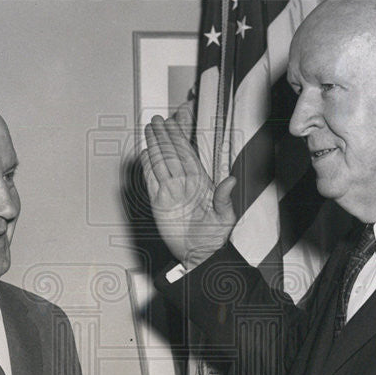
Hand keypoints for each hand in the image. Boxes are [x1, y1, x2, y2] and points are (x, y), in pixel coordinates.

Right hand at [141, 104, 236, 269]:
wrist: (199, 255)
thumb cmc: (215, 238)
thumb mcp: (225, 218)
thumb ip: (224, 198)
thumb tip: (231, 180)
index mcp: (200, 183)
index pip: (187, 155)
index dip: (179, 138)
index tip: (173, 123)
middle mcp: (184, 184)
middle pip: (171, 154)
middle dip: (164, 136)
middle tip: (157, 120)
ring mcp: (170, 192)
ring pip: (161, 163)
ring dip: (155, 146)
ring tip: (149, 129)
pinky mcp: (159, 203)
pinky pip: (151, 181)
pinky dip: (147, 167)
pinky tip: (145, 154)